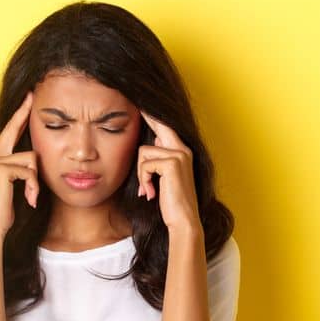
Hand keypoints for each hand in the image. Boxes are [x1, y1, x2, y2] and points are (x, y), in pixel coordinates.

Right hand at [0, 91, 38, 235]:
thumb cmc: (4, 210)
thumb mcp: (14, 186)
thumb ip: (20, 170)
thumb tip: (35, 161)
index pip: (9, 133)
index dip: (19, 116)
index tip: (28, 99)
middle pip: (13, 130)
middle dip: (23, 113)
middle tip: (32, 95)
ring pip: (31, 158)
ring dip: (36, 180)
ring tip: (32, 196)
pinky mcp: (1, 169)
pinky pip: (29, 171)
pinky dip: (33, 186)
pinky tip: (30, 200)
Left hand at [136, 112, 201, 230]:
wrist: (182, 219)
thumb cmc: (170, 201)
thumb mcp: (163, 177)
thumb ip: (160, 158)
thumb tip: (154, 141)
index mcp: (181, 152)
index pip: (166, 127)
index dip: (154, 115)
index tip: (144, 103)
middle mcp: (182, 149)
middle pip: (160, 125)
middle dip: (148, 115)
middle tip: (136, 101)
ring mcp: (179, 155)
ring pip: (143, 153)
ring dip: (140, 174)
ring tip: (149, 189)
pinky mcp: (172, 163)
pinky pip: (144, 165)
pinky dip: (143, 180)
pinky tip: (151, 193)